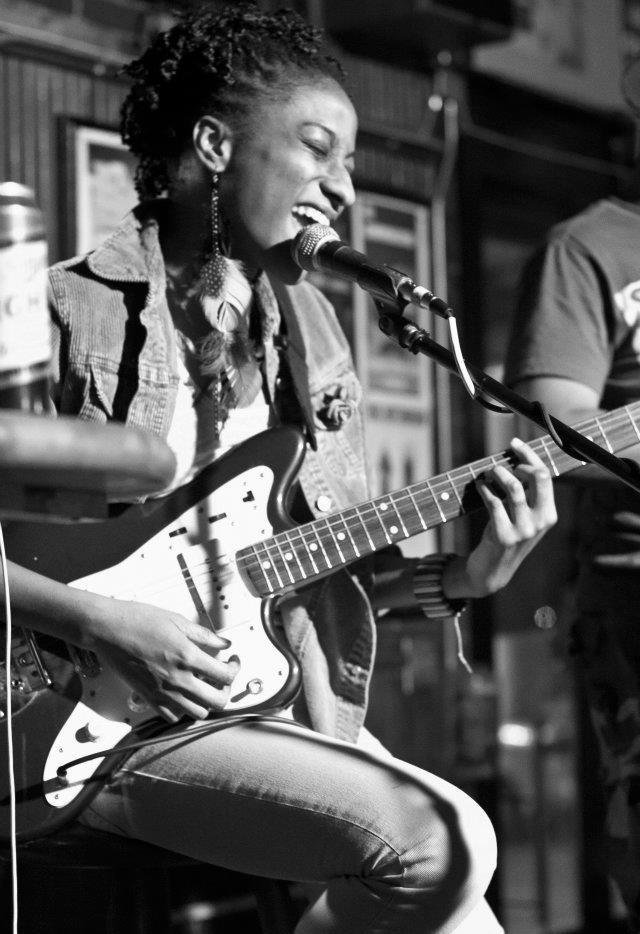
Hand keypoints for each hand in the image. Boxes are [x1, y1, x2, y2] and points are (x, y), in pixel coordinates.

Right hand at [88, 599, 239, 721]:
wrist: (108, 629)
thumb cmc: (138, 620)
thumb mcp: (178, 621)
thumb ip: (205, 636)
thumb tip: (224, 644)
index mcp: (188, 656)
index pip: (226, 676)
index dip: (235, 669)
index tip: (232, 662)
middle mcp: (178, 679)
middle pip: (217, 702)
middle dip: (225, 690)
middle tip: (221, 677)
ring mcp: (163, 692)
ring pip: (197, 713)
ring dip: (205, 701)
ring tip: (203, 685)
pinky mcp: (148, 698)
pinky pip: (172, 716)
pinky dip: (182, 709)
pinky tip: (182, 693)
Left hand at [449, 438, 556, 597]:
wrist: (492, 571)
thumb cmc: (506, 537)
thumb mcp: (523, 518)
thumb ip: (526, 495)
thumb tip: (515, 460)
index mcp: (549, 514)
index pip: (545, 475)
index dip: (530, 456)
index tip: (515, 444)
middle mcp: (540, 521)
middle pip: (537, 477)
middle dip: (519, 461)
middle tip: (502, 460)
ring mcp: (524, 530)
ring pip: (515, 488)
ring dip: (499, 474)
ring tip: (489, 472)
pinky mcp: (504, 535)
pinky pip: (494, 502)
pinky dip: (485, 489)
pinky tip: (480, 486)